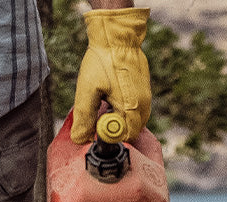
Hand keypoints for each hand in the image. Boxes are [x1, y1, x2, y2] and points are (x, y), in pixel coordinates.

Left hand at [70, 8, 150, 143]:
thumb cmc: (102, 62)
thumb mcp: (87, 91)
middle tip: (95, 119)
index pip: (124, 138)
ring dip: (116, 120)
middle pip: (130, 131)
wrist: (117, 37)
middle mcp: (143, 105)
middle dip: (112, 130)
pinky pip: (134, 109)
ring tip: (101, 107)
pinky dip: (121, 110)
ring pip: (132, 121)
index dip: (107, 137)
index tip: (93, 129)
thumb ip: (85, 118)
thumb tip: (80, 139)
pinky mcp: (143, 91)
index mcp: (132, 108)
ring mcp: (145, 97)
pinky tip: (108, 100)